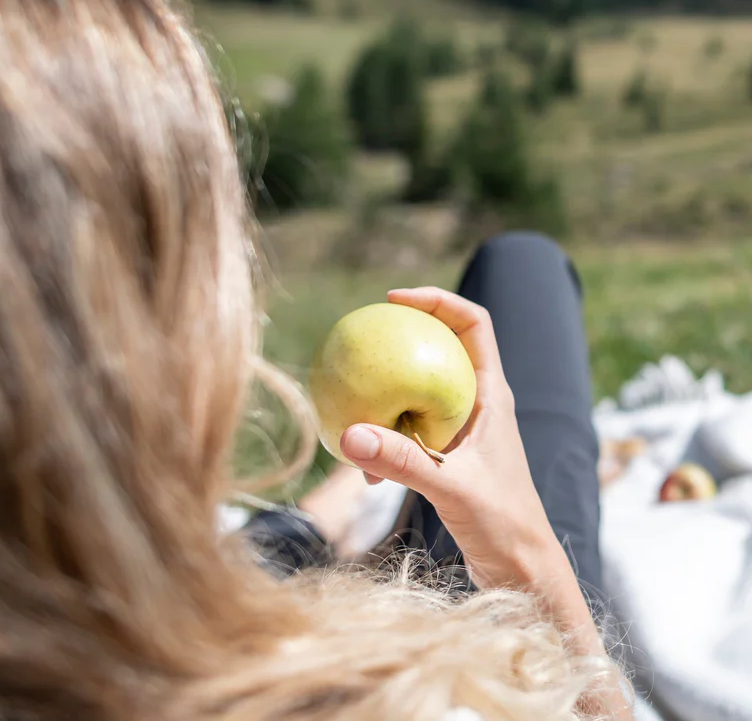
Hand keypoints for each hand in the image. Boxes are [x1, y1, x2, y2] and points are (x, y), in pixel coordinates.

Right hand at [340, 288, 634, 715]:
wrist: (522, 572)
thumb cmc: (503, 524)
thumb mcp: (451, 487)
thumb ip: (402, 460)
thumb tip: (350, 434)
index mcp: (490, 393)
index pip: (473, 323)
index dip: (438, 300)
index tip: (394, 300)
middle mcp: (478, 403)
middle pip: (441, 348)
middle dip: (403, 338)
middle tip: (362, 338)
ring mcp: (463, 430)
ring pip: (421, 391)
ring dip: (389, 395)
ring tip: (355, 403)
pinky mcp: (449, 458)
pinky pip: (410, 431)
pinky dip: (387, 439)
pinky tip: (365, 467)